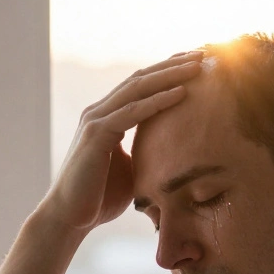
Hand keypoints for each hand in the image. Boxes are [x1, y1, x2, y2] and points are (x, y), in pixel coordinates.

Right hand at [39, 51, 204, 232]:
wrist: (70, 219)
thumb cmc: (100, 198)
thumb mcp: (131, 169)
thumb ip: (146, 153)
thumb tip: (175, 155)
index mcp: (108, 117)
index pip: (141, 86)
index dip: (167, 71)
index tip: (196, 63)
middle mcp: (100, 112)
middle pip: (141, 78)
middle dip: (173, 65)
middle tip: (203, 54)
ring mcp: (96, 121)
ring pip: (138, 88)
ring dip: (170, 75)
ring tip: (198, 66)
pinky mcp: (96, 135)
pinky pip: (132, 112)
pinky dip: (158, 102)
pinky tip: (182, 93)